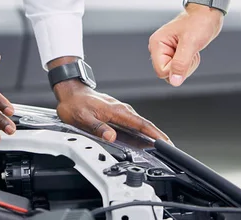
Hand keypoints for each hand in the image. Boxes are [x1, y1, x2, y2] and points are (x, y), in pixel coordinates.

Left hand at [53, 80, 171, 143]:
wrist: (71, 92)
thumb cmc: (76, 104)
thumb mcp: (83, 118)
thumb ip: (98, 128)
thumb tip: (111, 137)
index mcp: (117, 111)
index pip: (141, 124)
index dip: (155, 134)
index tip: (166, 143)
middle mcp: (122, 109)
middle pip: (144, 125)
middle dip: (158, 136)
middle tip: (168, 148)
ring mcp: (120, 110)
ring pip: (139, 124)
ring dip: (150, 134)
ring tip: (159, 146)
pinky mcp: (117, 113)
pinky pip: (132, 123)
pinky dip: (140, 131)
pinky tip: (142, 139)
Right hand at [149, 3, 223, 86]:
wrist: (207, 14)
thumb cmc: (198, 22)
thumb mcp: (190, 44)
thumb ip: (180, 64)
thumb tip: (174, 81)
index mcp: (157, 44)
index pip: (161, 71)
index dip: (176, 69)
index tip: (186, 56)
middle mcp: (159, 48)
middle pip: (167, 73)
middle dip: (182, 67)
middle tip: (190, 52)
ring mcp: (166, 51)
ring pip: (174, 72)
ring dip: (187, 65)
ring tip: (192, 49)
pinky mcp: (174, 52)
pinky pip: (179, 67)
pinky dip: (189, 62)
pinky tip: (192, 50)